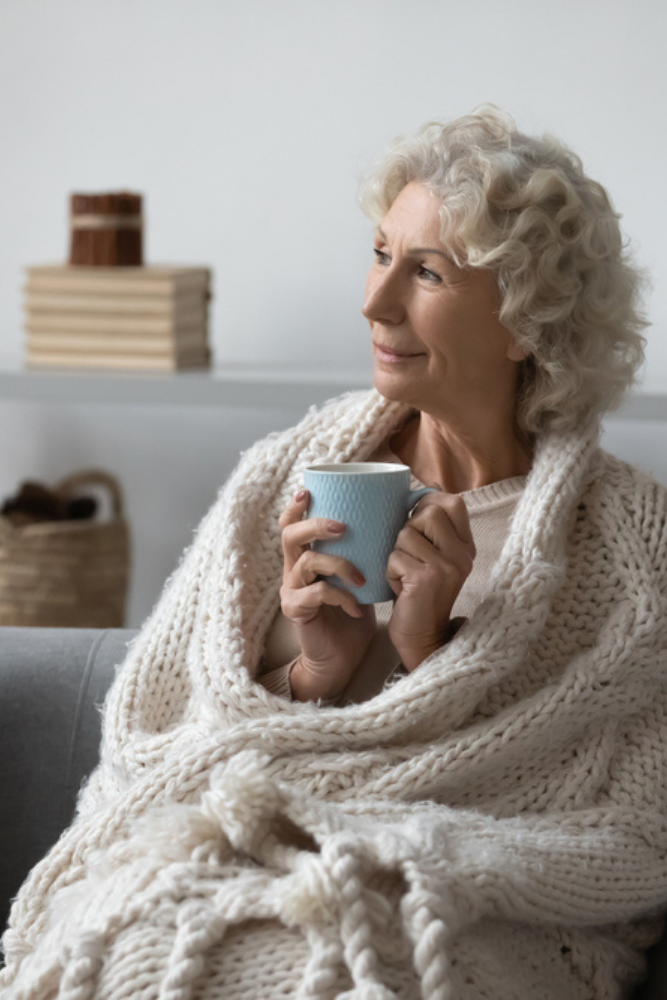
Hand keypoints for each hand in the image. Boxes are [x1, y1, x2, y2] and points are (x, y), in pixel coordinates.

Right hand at [279, 490, 376, 700]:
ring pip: (306, 562)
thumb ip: (363, 553)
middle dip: (315, 525)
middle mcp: (293, 571)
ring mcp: (292, 591)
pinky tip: (356, 607)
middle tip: (342, 526)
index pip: (291, 524)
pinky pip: (317, 594)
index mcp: (306, 558)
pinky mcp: (296, 611)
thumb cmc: (353, 616)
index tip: (309, 490)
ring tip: (361, 576)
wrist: (342, 658)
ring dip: (338, 564)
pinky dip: (341, 596)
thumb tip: (392, 520)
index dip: (296, 506)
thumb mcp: (359, 578)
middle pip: (290, 536)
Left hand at [386, 493, 474, 671]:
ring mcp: (446, 566)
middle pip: (428, 513)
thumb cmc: (418, 592)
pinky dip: (390, 572)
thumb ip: (431, 529)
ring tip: (404, 574)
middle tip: (409, 554)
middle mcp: (462, 555)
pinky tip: (400, 588)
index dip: (429, 503)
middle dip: (408, 529)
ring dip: (396, 553)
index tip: (416, 520)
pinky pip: (395, 557)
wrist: (421, 635)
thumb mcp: (433, 557)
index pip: (453, 503)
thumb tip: (419, 491)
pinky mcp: (426, 579)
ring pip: (406, 534)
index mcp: (465, 546)